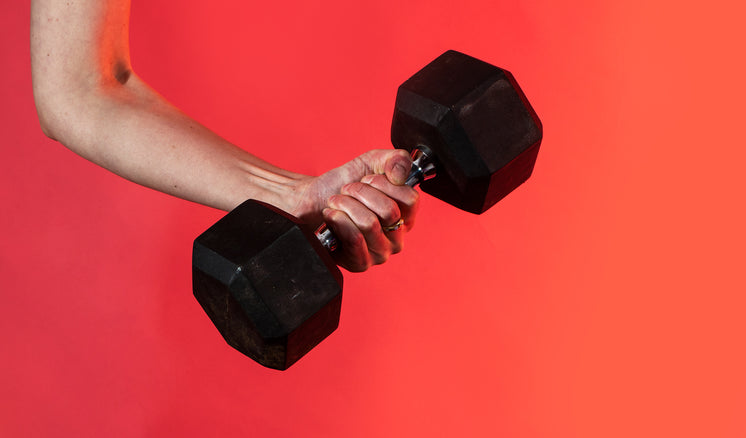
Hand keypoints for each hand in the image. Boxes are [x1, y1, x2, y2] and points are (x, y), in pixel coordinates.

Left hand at [291, 149, 419, 271]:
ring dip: (345, 205)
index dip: (383, 184)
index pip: (410, 199)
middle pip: (389, 211)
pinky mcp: (361, 263)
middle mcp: (397, 236)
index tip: (366, 180)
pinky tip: (330, 216)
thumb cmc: (342, 185)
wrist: (311, 200)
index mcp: (406, 215)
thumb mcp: (372, 162)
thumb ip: (396, 159)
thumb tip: (401, 175)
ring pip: (370, 223)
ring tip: (335, 202)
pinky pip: (355, 239)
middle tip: (346, 190)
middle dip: (359, 192)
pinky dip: (338, 221)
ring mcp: (380, 252)